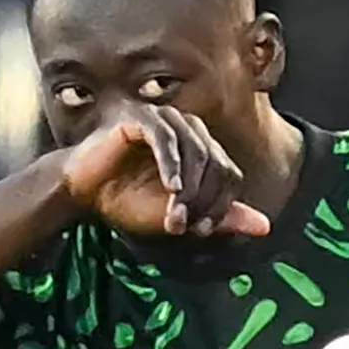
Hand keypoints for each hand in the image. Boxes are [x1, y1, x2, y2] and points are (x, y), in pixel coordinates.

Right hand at [58, 107, 270, 238]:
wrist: (82, 193)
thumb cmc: (129, 201)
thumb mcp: (181, 215)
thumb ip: (222, 217)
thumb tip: (266, 227)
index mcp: (204, 149)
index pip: (230, 175)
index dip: (221, 205)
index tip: (202, 231)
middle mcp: (191, 130)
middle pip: (217, 164)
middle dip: (204, 201)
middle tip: (187, 227)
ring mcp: (167, 120)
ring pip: (196, 153)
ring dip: (188, 189)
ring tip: (175, 215)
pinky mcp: (142, 117)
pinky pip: (166, 139)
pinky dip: (171, 165)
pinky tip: (170, 188)